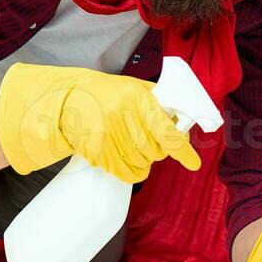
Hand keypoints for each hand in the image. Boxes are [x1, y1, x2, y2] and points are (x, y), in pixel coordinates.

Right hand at [0, 63, 200, 182]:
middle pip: (156, 151)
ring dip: (145, 158)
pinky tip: (127, 157)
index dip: (182, 150)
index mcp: (136, 100)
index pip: (166, 132)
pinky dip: (134, 170)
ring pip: (144, 163)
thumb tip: (182, 120)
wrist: (68, 99)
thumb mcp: (134, 87)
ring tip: (132, 142)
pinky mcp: (99, 154)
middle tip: (150, 138)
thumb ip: (158, 101)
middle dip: (159, 149)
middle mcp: (123, 119)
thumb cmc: (106, 92)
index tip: (193, 162)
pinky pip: (128, 173)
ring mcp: (109, 139)